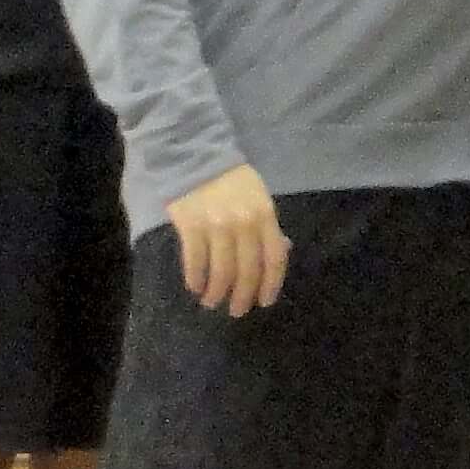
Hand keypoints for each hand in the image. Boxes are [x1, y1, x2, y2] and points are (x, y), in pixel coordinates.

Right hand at [166, 163, 290, 315]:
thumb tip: (279, 254)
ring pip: (221, 271)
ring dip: (217, 292)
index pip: (274, 258)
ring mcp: (216, 225)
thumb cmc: (231, 181)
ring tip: (213, 301)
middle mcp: (244, 223)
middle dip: (243, 296)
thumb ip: (267, 226)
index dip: (270, 284)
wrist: (195, 157)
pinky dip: (195, 279)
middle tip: (237, 311)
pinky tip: (195, 287)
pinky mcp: (191, 226)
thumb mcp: (258, 198)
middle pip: (247, 270)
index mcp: (265, 215)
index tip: (264, 302)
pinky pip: (195, 261)